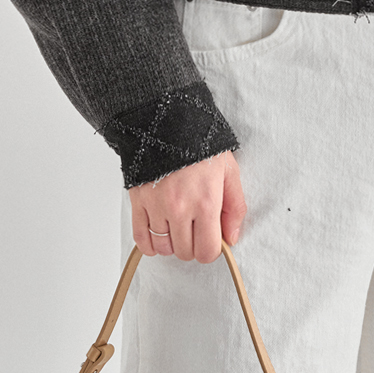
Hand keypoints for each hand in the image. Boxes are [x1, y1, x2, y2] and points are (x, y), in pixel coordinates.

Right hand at [127, 150, 247, 256]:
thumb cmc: (200, 143)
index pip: (206, 252)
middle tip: (195, 228)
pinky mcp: (138, 201)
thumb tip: (231, 238)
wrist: (167, 120)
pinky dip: (149, 244)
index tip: (210, 237)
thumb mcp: (229, 171)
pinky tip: (158, 235)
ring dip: (171, 243)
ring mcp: (156, 207)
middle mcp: (180, 209)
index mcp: (205, 202)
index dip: (210, 249)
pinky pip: (141, 239)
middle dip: (192, 245)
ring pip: (164, 248)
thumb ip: (235, 207)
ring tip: (177, 226)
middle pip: (185, 252)